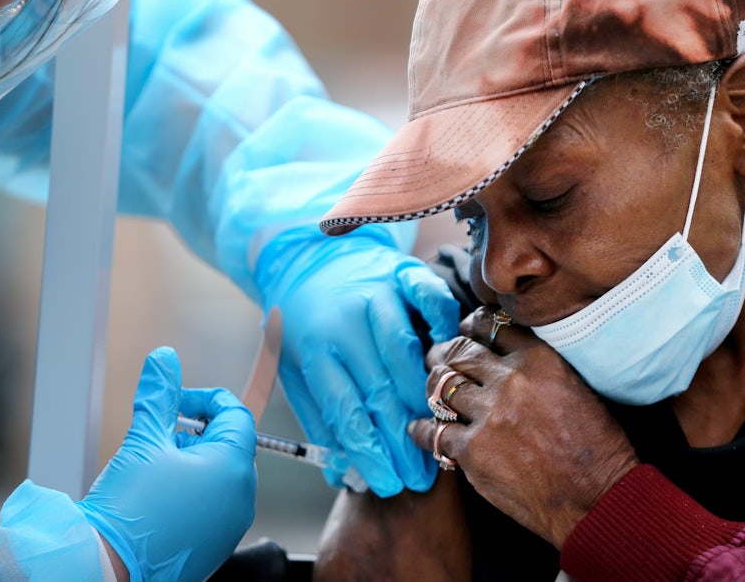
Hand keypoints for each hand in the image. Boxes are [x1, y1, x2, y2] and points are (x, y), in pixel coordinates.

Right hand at [78, 347, 257, 580]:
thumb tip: (164, 358)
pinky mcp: (216, 545)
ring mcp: (231, 525)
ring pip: (221, 475)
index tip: (176, 403)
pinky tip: (158, 497)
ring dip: (191, 461)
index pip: (236, 414)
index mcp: (233, 467)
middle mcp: (242, 498)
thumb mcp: (143, 440)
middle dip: (195, 432)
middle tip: (159, 437)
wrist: (108, 568)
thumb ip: (159, 395)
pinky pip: (214, 504)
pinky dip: (192, 491)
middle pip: (229, 444)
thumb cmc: (130, 507)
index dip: (205, 399)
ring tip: (153, 469)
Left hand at [256, 228, 459, 496]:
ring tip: (439, 431)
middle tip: (421, 475)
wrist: (306, 258)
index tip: (390, 484)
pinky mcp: (400, 270)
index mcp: (313, 348)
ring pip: (404, 348)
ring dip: (424, 395)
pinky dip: (443, 321)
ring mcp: (374, 292)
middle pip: (377, 387)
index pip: (344, 410)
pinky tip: (450, 352)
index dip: (370, 452)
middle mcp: (343, 320)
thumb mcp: (294, 370)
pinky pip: (428, 295)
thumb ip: (319, 417)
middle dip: (401, 438)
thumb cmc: (303, 323)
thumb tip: (341, 473)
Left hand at [408, 307, 638, 547]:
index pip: (490, 326)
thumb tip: (507, 358)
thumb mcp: (577, 387)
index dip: (471, 327)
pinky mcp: (472, 451)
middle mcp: (509, 381)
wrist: (598, 499)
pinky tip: (419, 430)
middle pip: (458, 352)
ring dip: (433, 388)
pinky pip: (432, 432)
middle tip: (436, 358)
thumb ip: (540, 366)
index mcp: (539, 360)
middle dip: (443, 353)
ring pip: (441, 386)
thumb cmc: (596, 448)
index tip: (464, 332)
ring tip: (431, 392)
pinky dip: (422, 430)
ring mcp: (488, 416)